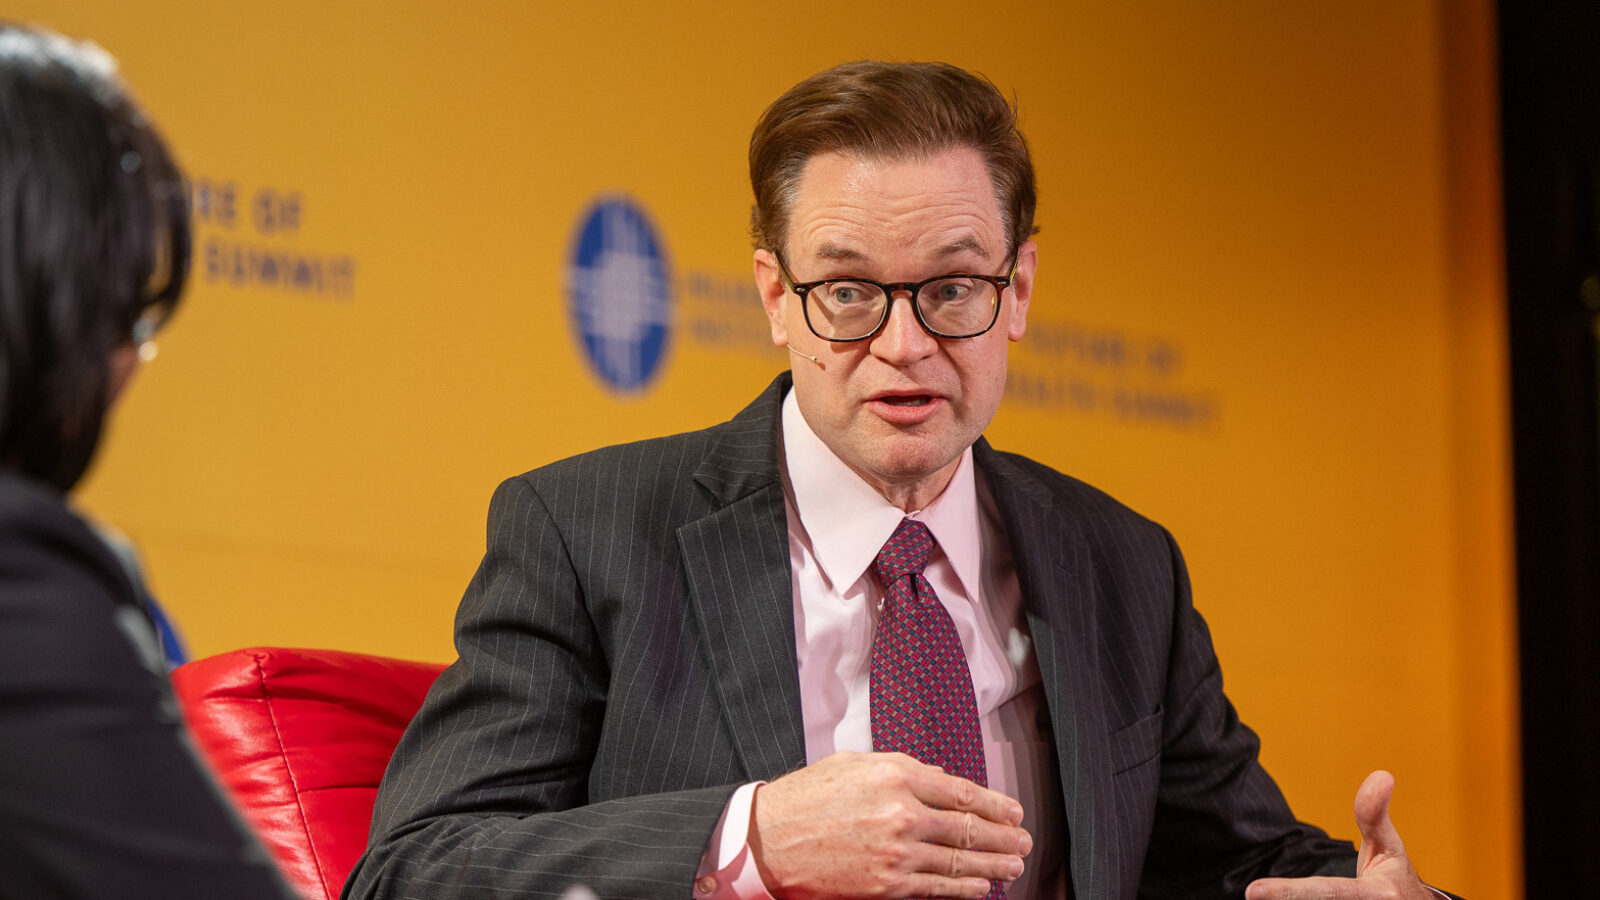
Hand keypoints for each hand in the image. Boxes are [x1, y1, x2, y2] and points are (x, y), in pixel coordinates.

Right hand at [748, 750, 1030, 899]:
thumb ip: (903, 769)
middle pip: (967, 829)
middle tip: (1023, 841)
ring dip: (992, 866)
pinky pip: (936, 889)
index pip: (961, 792)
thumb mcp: (856, 763)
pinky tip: (981, 888)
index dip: (994, 805)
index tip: (1013, 812)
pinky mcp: (886, 885)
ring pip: (958, 862)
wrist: (769, 838)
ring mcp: (896, 853)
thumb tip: (943, 780)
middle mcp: (902, 813)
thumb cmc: (808, 796)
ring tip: (1013, 865)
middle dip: (1002, 837)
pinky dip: (964, 890)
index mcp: (896, 774)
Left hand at [1246, 770, 1434, 898]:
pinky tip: (1279, 899)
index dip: (1289, 892)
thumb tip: (1381, 776)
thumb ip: (1373, 815)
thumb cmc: (1395, 879)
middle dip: (1284, 898)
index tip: (1252, 891)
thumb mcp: (1389, 846)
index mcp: (1377, 895)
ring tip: (1267, 897)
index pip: (1325, 892)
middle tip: (1253, 893)